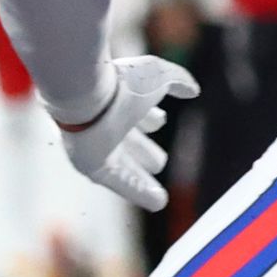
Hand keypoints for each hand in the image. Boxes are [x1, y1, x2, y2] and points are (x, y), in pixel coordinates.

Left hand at [47, 55, 196, 209]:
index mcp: (121, 100)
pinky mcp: (92, 164)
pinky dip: (138, 191)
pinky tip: (157, 202)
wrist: (83, 94)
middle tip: (158, 163)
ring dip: (142, 180)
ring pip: (125, 166)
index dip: (150, 118)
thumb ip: (177, 80)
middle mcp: (108, 123)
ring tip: (159, 197)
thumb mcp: (158, 74)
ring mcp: (99, 145)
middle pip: (130, 142)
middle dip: (144, 151)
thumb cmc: (119, 83)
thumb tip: (193, 90)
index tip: (159, 121)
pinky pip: (119, 182)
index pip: (138, 112)